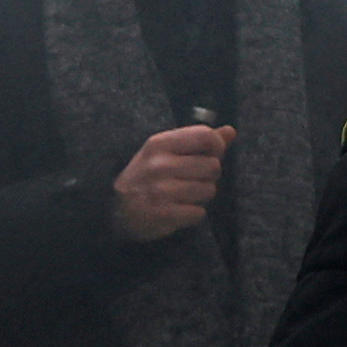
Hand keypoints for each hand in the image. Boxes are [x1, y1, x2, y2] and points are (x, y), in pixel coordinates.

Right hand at [112, 125, 233, 241]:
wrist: (116, 211)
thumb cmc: (146, 177)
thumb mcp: (165, 152)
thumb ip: (198, 141)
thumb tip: (230, 132)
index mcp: (159, 143)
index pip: (205, 135)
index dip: (217, 146)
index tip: (211, 155)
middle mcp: (159, 164)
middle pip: (213, 166)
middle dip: (208, 176)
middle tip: (193, 180)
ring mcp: (160, 190)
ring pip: (208, 190)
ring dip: (201, 196)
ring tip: (184, 195)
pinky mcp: (163, 214)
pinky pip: (198, 213)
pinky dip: (192, 214)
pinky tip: (178, 210)